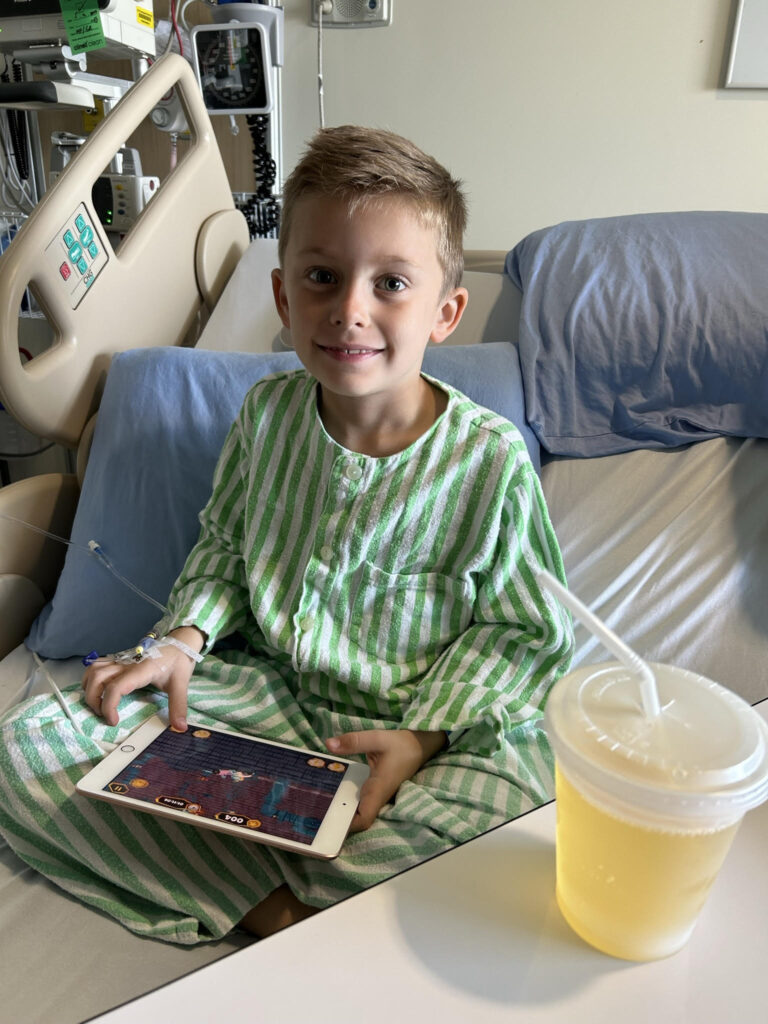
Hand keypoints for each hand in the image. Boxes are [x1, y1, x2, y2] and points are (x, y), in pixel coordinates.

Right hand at [81, 627, 203, 729]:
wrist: (179, 644)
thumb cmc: (178, 662)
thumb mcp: (181, 684)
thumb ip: (178, 706)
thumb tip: (180, 728)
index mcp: (141, 670)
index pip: (116, 687)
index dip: (109, 706)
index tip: (113, 721)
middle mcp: (126, 663)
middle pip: (97, 678)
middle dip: (94, 700)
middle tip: (104, 715)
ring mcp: (120, 660)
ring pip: (93, 669)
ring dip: (89, 688)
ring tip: (98, 704)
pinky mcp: (118, 659)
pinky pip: (96, 665)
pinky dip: (90, 678)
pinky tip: (97, 690)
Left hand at [326, 728, 446, 831]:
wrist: (420, 745)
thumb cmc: (401, 744)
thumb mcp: (377, 738)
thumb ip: (353, 741)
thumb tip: (329, 744)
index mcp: (378, 788)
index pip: (364, 818)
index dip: (347, 825)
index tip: (327, 821)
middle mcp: (377, 796)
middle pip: (357, 819)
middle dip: (337, 820)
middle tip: (313, 813)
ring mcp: (377, 794)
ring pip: (358, 811)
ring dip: (341, 810)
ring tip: (316, 805)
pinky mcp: (376, 789)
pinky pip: (360, 801)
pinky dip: (346, 800)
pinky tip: (330, 792)